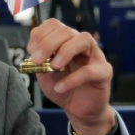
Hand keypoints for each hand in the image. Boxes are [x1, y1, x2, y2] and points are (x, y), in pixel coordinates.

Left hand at [27, 19, 113, 134]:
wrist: (78, 109)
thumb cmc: (62, 88)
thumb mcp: (44, 74)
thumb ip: (39, 62)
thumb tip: (34, 53)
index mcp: (65, 41)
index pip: (54, 25)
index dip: (40, 34)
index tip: (31, 50)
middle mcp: (80, 43)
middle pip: (66, 30)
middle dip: (48, 43)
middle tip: (37, 60)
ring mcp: (94, 56)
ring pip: (83, 40)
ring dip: (65, 51)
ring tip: (54, 67)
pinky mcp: (104, 72)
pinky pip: (90, 70)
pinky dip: (72, 78)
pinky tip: (60, 87)